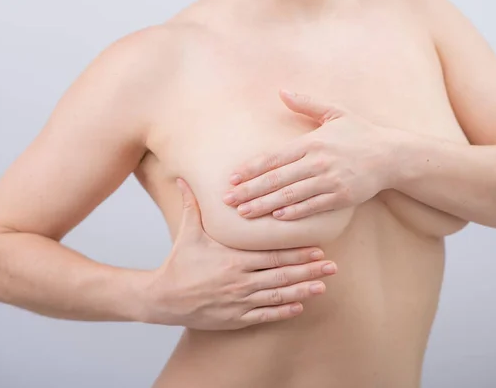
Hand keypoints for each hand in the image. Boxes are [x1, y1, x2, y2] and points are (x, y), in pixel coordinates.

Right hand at [147, 178, 336, 330]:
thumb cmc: (179, 263)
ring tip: (323, 286)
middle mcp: (240, 281)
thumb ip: (192, 205)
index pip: (273, 255)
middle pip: (282, 275)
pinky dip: (284, 312)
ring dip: (303, 291)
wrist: (163, 297)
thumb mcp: (187, 232)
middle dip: (309, 270)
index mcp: (233, 259)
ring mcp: (239, 301)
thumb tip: (182, 176)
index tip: (318, 248)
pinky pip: (265, 316)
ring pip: (278, 296)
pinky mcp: (235, 318)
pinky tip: (299, 308)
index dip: (297, 252)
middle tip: (332, 267)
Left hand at [223, 90, 402, 220]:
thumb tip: (281, 91)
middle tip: (228, 200)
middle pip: (277, 179)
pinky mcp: (342, 196)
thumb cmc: (360, 133)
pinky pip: (313, 206)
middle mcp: (318, 161)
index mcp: (312, 142)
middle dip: (250, 190)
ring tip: (244, 213)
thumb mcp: (335, 113)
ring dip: (265, 205)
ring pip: (291, 195)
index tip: (232, 178)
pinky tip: (277, 217)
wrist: (392, 155)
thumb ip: (307, 104)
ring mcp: (330, 180)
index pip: (274, 157)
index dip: (250, 169)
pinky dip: (295, 212)